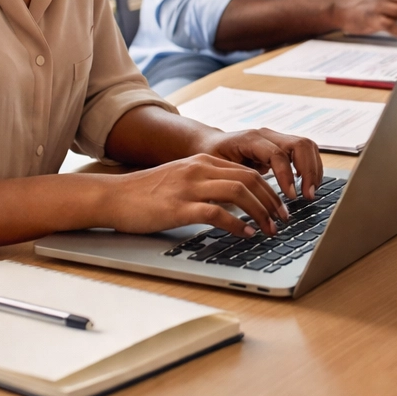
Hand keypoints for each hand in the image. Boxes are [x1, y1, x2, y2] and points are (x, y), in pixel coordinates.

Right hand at [99, 154, 292, 236]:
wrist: (113, 196)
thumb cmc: (146, 193)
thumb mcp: (182, 179)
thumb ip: (207, 183)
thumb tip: (237, 200)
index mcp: (203, 162)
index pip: (248, 171)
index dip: (270, 189)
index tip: (280, 206)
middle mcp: (199, 170)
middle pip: (250, 180)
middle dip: (272, 201)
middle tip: (283, 220)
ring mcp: (189, 187)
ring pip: (239, 193)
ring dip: (261, 213)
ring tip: (270, 229)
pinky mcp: (179, 207)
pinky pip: (217, 213)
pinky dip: (238, 224)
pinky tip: (246, 234)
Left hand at [196, 126, 322, 200]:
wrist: (209, 143)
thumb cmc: (210, 157)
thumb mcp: (217, 169)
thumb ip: (234, 181)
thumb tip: (247, 202)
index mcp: (251, 138)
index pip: (278, 154)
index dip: (287, 176)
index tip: (290, 197)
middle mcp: (268, 135)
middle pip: (300, 145)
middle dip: (308, 171)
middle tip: (308, 196)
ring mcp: (277, 138)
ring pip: (307, 146)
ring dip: (314, 169)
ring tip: (310, 192)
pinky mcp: (283, 145)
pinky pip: (305, 152)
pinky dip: (311, 168)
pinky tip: (308, 185)